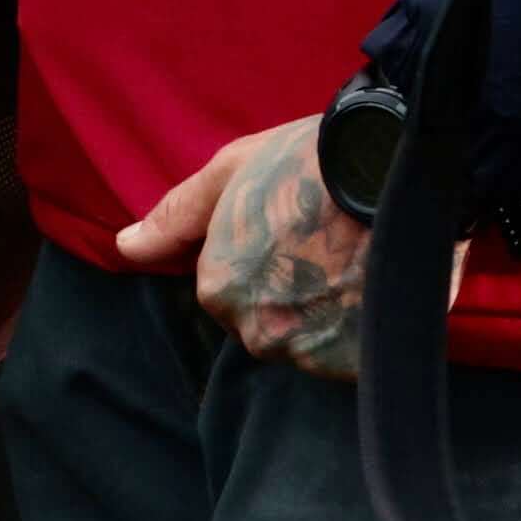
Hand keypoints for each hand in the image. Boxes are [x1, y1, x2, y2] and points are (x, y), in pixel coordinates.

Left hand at [119, 120, 373, 379]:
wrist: (395, 168)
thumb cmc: (309, 160)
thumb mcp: (231, 171)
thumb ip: (176, 217)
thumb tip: (126, 246)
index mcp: (220, 287)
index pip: (230, 288)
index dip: (266, 254)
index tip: (296, 224)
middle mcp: (257, 329)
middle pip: (270, 320)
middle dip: (294, 288)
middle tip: (328, 240)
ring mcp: (309, 351)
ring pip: (311, 339)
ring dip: (329, 310)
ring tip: (357, 257)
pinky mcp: (357, 361)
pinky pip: (351, 354)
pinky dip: (362, 328)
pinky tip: (377, 282)